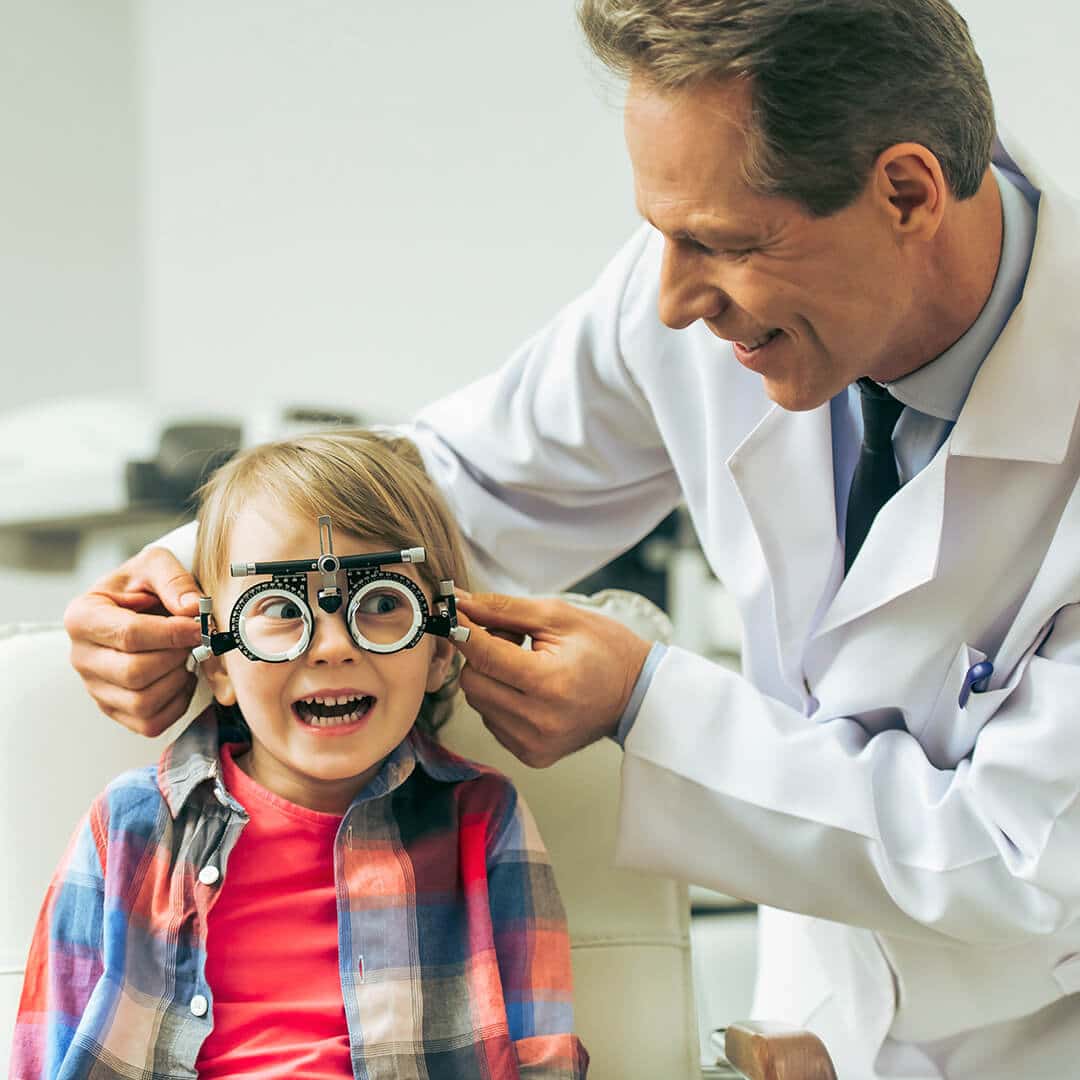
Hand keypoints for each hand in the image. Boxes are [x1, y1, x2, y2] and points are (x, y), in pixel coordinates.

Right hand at [63, 547, 204, 736]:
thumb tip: (192, 610)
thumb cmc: (143, 586)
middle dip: (176, 657)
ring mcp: (95, 687)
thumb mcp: (155, 565)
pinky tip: (180, 677)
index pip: (129, 635)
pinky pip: (149, 723)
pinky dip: (176, 704)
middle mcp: (81, 657)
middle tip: (194, 641)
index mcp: (82, 617)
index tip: (198, 627)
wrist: (138, 606)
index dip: (172, 634)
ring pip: (142, 702)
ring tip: (186, 656)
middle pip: (135, 672)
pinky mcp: (114, 709)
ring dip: (178, 680)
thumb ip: (174, 580)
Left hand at [453, 591, 651, 767]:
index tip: (454, 611)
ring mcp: (534, 743)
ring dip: (491, 677)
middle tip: (511, 637)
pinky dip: (500, 699)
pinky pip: (492, 720)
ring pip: (478, 701)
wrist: (637, 693)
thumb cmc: (603, 648)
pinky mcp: (532, 755)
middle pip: (473, 681)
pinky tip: (528, 687)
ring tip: (525, 663)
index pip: (484, 655)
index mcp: (549, 683)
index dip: (463, 630)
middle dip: (481, 653)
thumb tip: (460, 602)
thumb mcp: (558, 616)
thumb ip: (504, 609)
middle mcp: (539, 721)